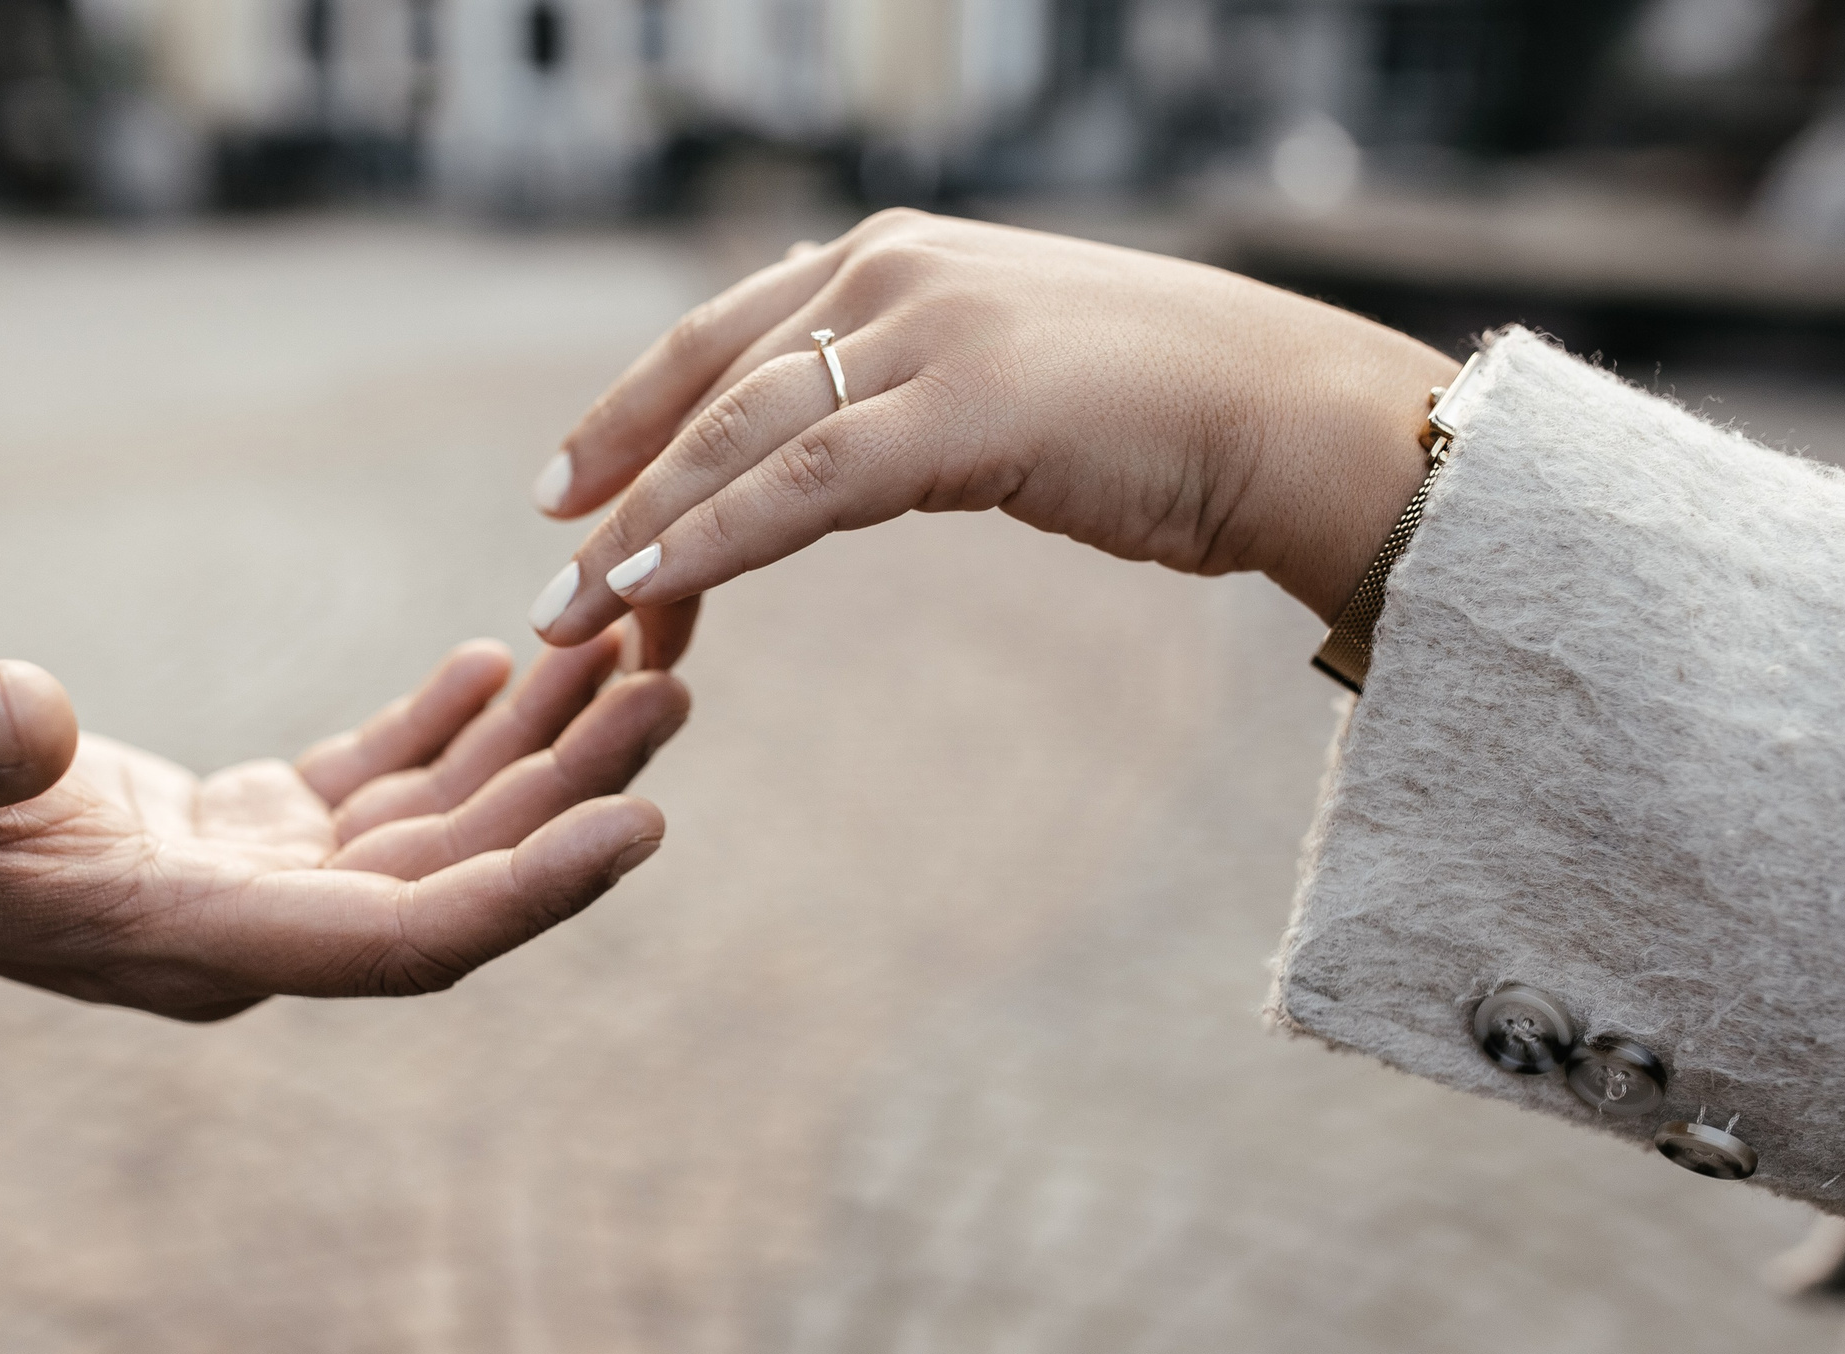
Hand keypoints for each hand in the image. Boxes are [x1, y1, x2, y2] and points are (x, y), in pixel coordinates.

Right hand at [0, 626, 685, 1019]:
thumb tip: (29, 719)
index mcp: (181, 936)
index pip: (398, 942)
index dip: (525, 892)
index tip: (643, 823)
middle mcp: (242, 930)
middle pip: (451, 877)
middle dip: (571, 788)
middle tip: (675, 674)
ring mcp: (245, 883)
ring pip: (432, 830)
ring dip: (533, 747)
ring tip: (628, 644)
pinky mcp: (238, 830)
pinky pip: (373, 791)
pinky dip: (443, 731)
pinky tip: (497, 659)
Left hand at [524, 209, 1458, 647]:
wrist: (1295, 416)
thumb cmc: (1161, 414)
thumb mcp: (1001, 375)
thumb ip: (907, 384)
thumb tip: (839, 441)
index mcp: (896, 252)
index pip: (723, 335)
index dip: (632, 412)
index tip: (567, 486)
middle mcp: (895, 267)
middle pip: (709, 385)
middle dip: (618, 485)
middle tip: (548, 572)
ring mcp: (930, 327)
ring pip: (739, 435)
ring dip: (642, 527)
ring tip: (572, 609)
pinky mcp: (965, 407)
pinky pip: (803, 485)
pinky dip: (714, 538)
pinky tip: (649, 589)